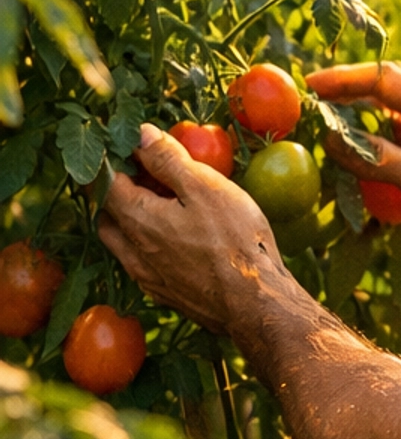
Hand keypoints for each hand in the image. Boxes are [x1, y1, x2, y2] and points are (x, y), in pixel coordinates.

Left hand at [100, 126, 287, 336]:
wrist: (255, 303)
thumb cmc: (235, 240)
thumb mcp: (205, 187)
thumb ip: (168, 160)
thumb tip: (140, 135)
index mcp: (137, 219)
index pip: (106, 183)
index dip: (113, 160)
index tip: (130, 145)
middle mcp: (132, 250)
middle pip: (107, 214)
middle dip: (116, 190)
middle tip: (142, 173)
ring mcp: (146, 277)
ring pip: (121, 242)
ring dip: (128, 219)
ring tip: (156, 205)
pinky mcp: (165, 294)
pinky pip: (140, 264)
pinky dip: (145, 244)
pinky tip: (172, 241)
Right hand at [307, 62, 400, 267]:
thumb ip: (378, 159)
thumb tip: (333, 141)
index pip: (386, 79)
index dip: (346, 79)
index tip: (312, 84)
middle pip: (384, 95)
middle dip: (347, 97)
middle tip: (311, 104)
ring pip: (386, 124)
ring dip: (356, 127)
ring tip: (322, 132)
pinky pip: (392, 151)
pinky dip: (368, 153)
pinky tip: (349, 164)